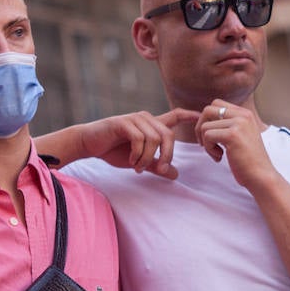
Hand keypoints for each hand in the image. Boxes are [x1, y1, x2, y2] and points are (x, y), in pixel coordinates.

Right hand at [79, 109, 198, 178]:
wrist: (88, 144)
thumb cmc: (113, 150)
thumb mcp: (139, 161)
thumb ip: (156, 165)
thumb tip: (175, 175)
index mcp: (152, 125)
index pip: (175, 115)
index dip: (190, 115)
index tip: (202, 117)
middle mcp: (146, 118)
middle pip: (168, 135)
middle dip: (168, 155)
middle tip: (160, 170)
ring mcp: (135, 119)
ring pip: (154, 139)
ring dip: (148, 158)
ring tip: (138, 167)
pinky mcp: (123, 123)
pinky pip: (139, 139)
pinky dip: (138, 154)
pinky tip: (131, 162)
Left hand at [196, 100, 279, 190]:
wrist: (261, 175)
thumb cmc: (249, 160)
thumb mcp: (241, 135)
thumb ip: (228, 124)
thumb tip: (204, 119)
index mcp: (245, 113)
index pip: (216, 104)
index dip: (207, 119)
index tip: (211, 136)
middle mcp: (243, 115)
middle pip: (208, 110)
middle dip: (200, 127)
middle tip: (206, 144)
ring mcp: (238, 124)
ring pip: (205, 126)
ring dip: (206, 142)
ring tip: (217, 154)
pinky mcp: (232, 135)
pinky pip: (207, 136)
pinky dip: (209, 149)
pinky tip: (219, 157)